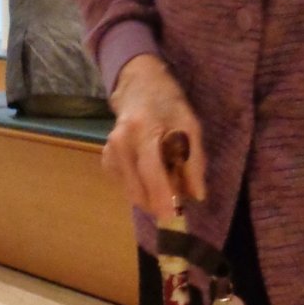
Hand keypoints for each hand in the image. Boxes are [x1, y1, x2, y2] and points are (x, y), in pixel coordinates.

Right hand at [104, 54, 207, 219]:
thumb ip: (194, 161)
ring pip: (132, 193)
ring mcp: (110, 153)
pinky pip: (127, 186)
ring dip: (152, 196)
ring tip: (167, 177)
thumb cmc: (168, 104)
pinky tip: (151, 171)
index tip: (173, 217)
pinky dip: (142, 187)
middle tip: (179, 198)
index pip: (151, 171)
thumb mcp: (190, 126)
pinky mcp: (106, 161)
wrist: (137, 87)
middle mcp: (120, 144)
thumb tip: (197, 196)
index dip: (162, 197)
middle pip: (138, 190)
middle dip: (159, 202)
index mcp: (142, 130)